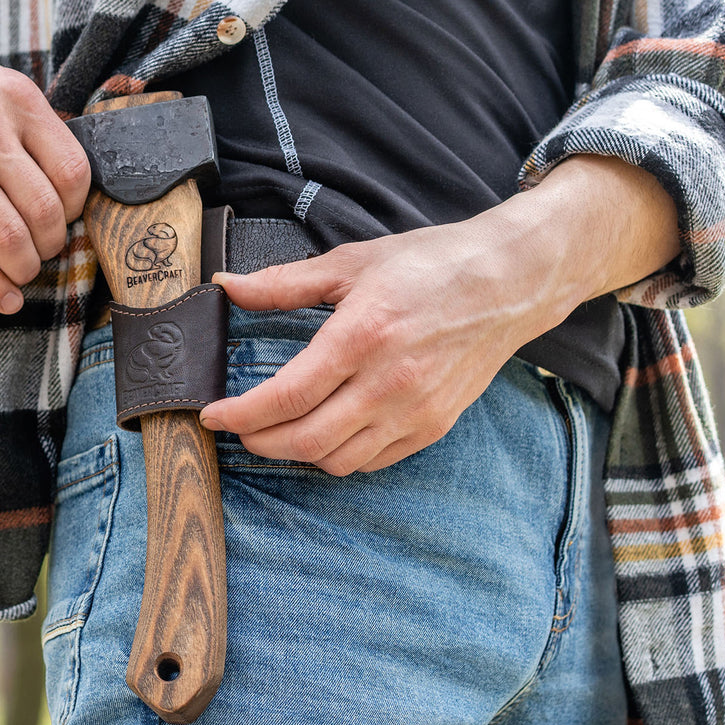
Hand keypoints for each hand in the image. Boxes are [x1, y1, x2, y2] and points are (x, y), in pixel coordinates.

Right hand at [0, 0, 90, 314]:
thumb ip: (25, 127)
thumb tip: (62, 190)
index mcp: (18, 99)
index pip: (73, 171)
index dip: (76, 208)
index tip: (63, 218)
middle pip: (46, 210)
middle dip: (53, 244)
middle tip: (43, 251)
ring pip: (12, 237)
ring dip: (25, 268)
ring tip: (23, 273)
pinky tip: (4, 300)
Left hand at [198, 217, 551, 474]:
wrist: (510, 281)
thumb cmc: (431, 265)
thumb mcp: (351, 262)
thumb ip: (283, 282)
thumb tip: (228, 285)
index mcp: (362, 335)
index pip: (286, 396)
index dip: (240, 414)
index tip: (213, 414)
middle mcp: (389, 382)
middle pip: (305, 440)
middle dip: (259, 441)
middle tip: (237, 428)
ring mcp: (415, 410)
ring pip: (337, 460)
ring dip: (296, 453)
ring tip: (275, 432)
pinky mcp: (433, 426)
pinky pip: (372, 461)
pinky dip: (338, 457)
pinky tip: (323, 434)